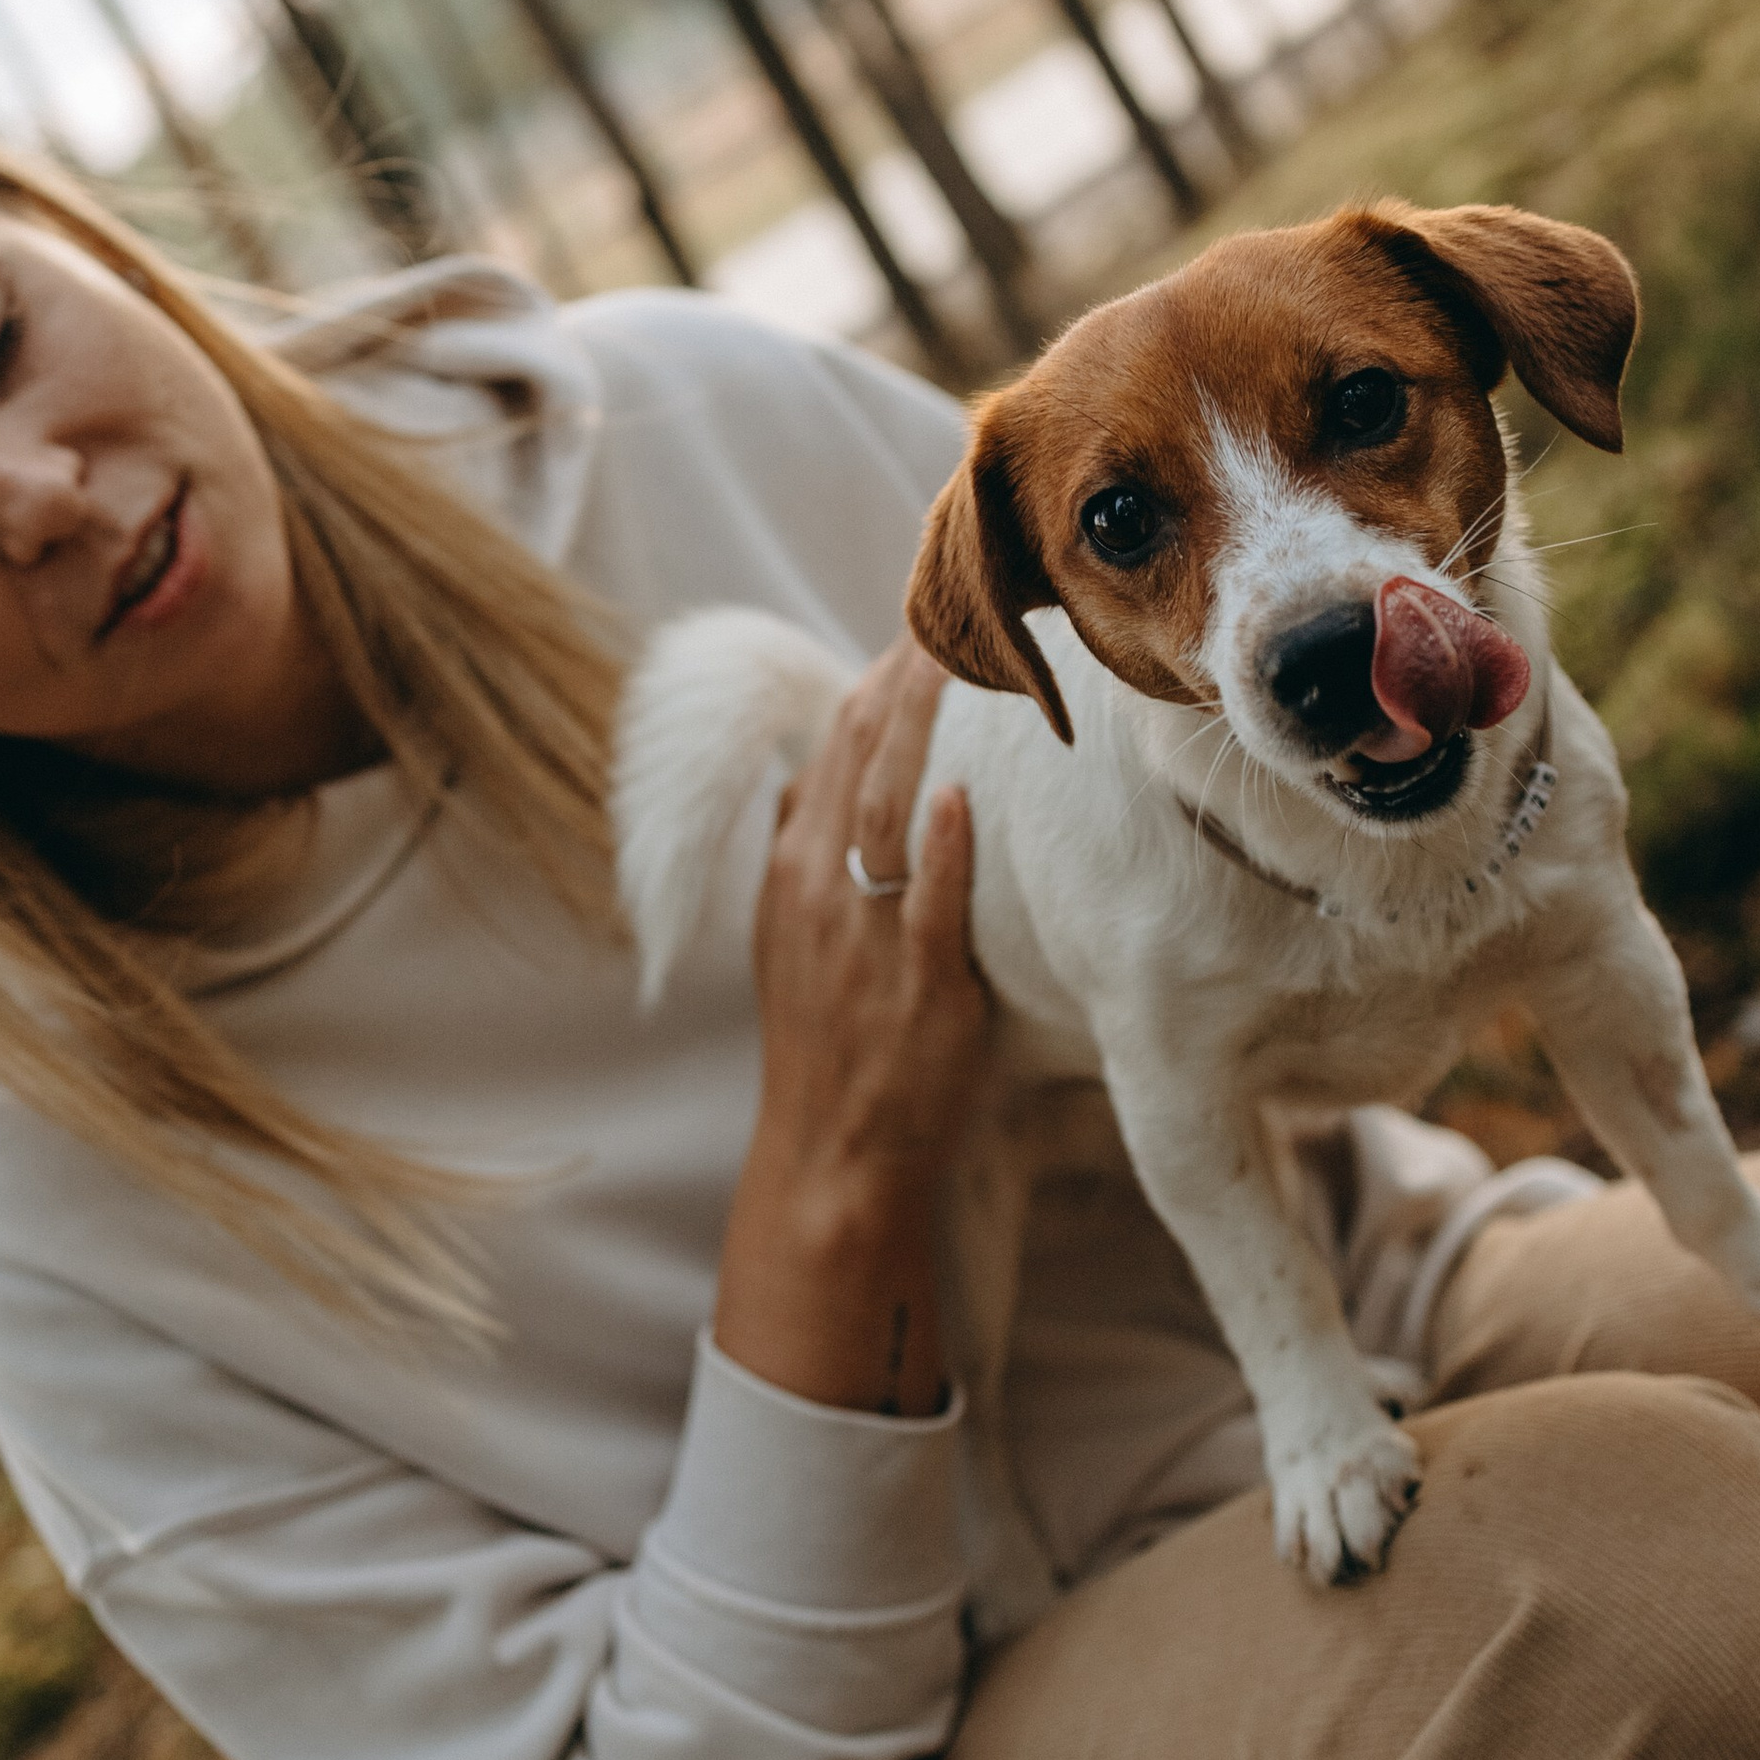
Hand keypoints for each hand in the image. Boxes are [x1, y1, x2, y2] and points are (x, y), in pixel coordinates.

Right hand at [711, 638, 985, 1417]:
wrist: (831, 1155)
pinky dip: (944, 847)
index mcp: (794, 871)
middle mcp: (818, 892)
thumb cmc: (830, 1039)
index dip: (883, 676)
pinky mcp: (915, 986)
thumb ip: (804, 851)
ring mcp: (864, 937)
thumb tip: (817, 771)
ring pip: (888, 811)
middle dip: (909, 676)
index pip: (836, 745)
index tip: (929, 618)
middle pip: (861, 758)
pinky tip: (967, 792)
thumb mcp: (793, 935)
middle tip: (960, 605)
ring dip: (925, 732)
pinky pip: (928, 903)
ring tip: (964, 661)